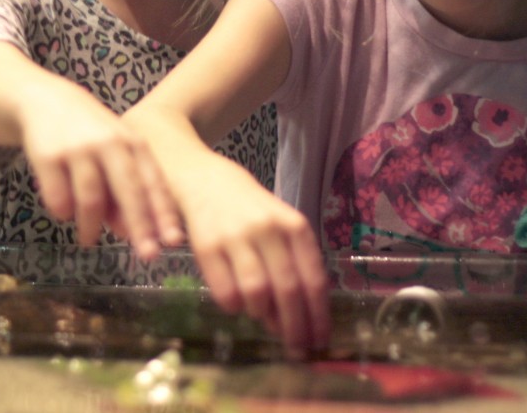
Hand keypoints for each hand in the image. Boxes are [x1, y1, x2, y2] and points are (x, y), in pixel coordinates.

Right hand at [18, 85, 183, 257]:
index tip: (173, 240)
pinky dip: (63, 212)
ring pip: (91, 199)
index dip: (164, 212)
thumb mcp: (115, 154)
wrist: (46, 100)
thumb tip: (130, 232)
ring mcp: (79, 148)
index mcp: (133, 143)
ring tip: (89, 241)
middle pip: (130, 190)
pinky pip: (59, 198)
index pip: (153, 182)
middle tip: (148, 255)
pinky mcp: (49, 156)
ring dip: (92, 227)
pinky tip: (65, 213)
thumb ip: (125, 190)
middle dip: (141, 225)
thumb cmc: (89, 136)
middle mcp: (110, 143)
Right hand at [175, 152, 330, 353]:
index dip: (318, 314)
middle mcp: (268, 229)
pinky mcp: (207, 246)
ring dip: (263, 315)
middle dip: (295, 326)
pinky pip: (225, 292)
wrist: (206, 180)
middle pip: (288, 290)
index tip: (320, 338)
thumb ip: (294, 261)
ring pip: (257, 293)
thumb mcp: (281, 224)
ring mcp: (236, 237)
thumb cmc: (250, 208)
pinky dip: (235, 306)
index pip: (313, 278)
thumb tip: (303, 314)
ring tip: (264, 318)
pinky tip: (238, 304)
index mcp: (293, 225)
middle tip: (296, 346)